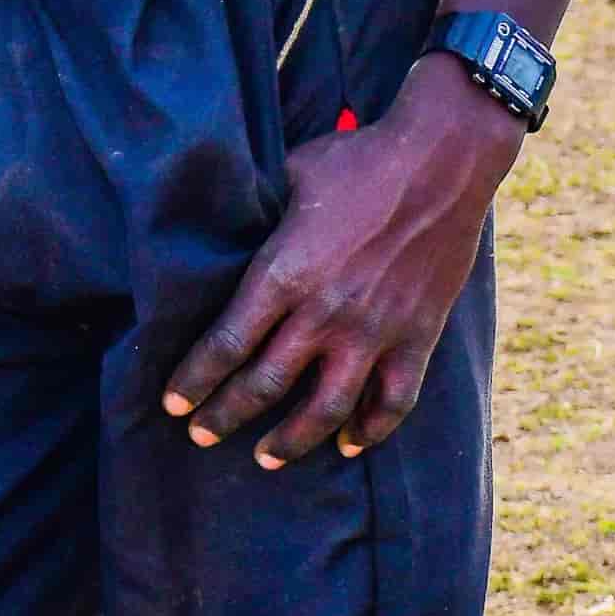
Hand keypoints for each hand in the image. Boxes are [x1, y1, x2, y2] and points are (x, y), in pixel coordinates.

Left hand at [160, 55, 521, 469]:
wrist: (441, 160)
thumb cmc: (358, 158)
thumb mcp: (291, 176)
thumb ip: (259, 214)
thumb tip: (225, 225)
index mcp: (285, 272)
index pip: (226, 344)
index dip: (194, 380)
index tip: (173, 402)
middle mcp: (324, 312)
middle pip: (263, 385)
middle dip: (224, 417)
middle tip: (200, 435)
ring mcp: (374, 331)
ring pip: (324, 411)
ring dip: (290, 442)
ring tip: (264, 457)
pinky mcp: (417, 337)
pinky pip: (392, 403)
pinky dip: (370, 431)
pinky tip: (349, 445)